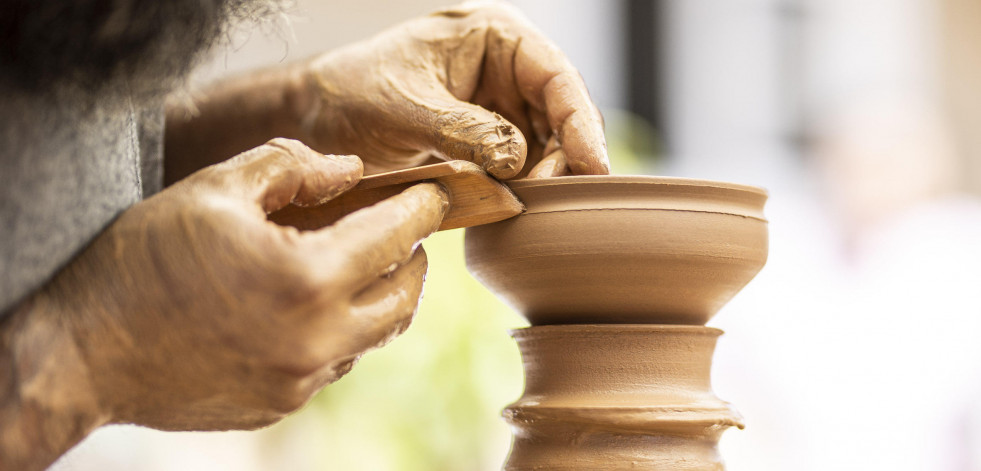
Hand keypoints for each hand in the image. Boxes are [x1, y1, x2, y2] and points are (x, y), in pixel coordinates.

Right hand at [7, 138, 446, 445]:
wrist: (83, 353)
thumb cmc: (142, 263)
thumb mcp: (214, 190)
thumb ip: (290, 168)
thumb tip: (347, 170)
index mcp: (307, 279)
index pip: (395, 236)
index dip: (422, 209)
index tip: (436, 194)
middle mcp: (317, 339)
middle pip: (404, 296)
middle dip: (414, 257)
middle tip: (406, 231)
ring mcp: (301, 380)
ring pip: (373, 336)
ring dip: (380, 297)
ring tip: (363, 264)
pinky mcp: (280, 405)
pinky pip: (334, 363)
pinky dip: (340, 330)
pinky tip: (313, 306)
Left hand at [295, 1, 609, 178]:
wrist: (319, 119)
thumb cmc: (353, 91)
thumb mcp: (403, 106)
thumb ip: (461, 129)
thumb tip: (516, 159)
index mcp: (494, 37)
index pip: (556, 76)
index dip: (580, 122)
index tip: (592, 166)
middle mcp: (506, 70)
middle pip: (561, 117)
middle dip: (561, 160)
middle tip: (545, 201)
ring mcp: (499, 108)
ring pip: (546, 148)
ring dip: (542, 181)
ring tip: (523, 208)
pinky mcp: (488, 143)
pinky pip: (520, 169)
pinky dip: (519, 191)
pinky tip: (508, 210)